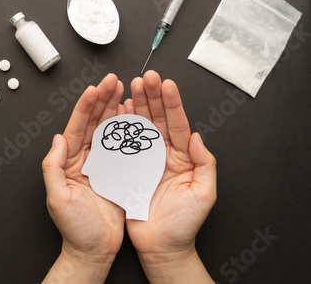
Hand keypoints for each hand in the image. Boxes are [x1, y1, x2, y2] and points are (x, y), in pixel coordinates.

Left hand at [42, 74, 125, 282]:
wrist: (93, 249)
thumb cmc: (74, 228)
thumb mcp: (57, 198)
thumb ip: (52, 167)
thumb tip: (57, 139)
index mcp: (69, 161)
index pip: (77, 127)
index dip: (86, 107)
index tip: (95, 89)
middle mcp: (85, 159)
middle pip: (94, 122)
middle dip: (103, 100)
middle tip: (113, 81)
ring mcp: (102, 164)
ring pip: (109, 130)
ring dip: (115, 109)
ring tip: (124, 90)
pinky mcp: (117, 173)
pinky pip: (123, 146)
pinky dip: (128, 130)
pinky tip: (133, 116)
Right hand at [124, 71, 216, 282]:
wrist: (161, 246)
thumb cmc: (184, 224)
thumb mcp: (204, 194)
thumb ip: (206, 164)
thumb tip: (199, 137)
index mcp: (183, 157)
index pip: (178, 123)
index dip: (172, 103)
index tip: (166, 84)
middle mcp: (164, 154)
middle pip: (158, 119)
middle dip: (152, 97)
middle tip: (146, 77)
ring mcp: (145, 160)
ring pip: (140, 127)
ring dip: (136, 106)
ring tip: (130, 86)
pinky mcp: (128, 169)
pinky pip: (123, 145)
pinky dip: (120, 127)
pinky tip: (117, 111)